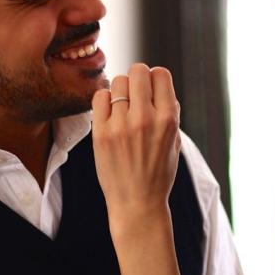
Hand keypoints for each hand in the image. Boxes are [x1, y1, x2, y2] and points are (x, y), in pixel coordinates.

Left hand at [92, 63, 180, 234]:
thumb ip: (169, 112)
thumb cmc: (158, 174)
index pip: (161, 74)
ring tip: (122, 107)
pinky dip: (105, 100)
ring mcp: (121, 125)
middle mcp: (145, 118)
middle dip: (138, 78)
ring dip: (121, 89)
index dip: (156, 78)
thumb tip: (159, 86)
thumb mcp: (175, 142)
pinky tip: (109, 114)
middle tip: (135, 94)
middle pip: (138, 71)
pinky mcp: (101, 133)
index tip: (151, 90)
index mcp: (168, 119)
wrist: (138, 204)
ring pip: (117, 81)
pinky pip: (99, 97)